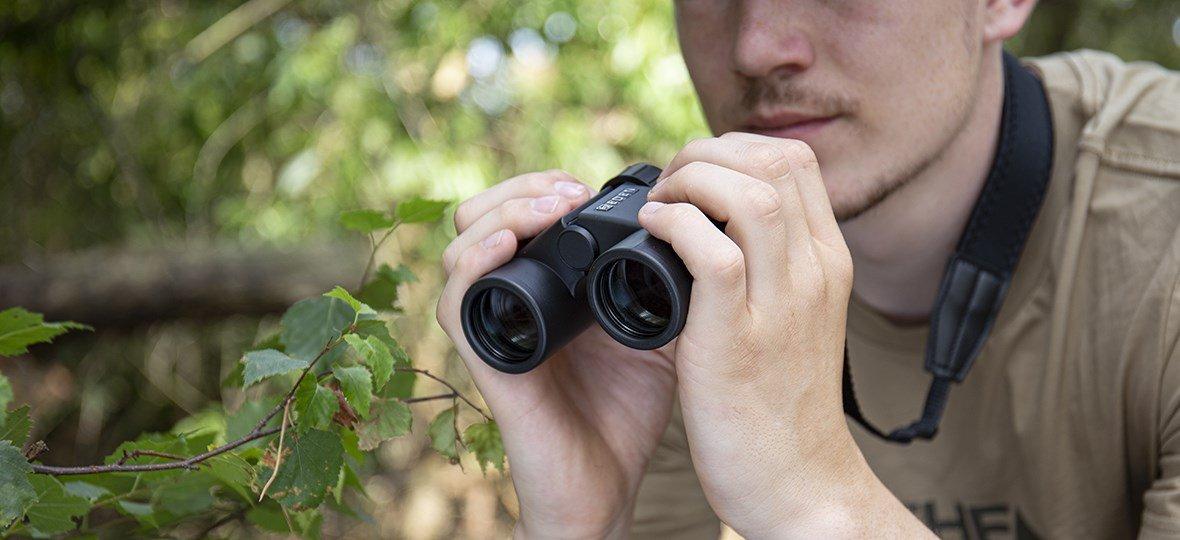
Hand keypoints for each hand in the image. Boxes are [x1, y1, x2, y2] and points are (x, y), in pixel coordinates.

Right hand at [436, 170, 677, 538]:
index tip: (590, 187)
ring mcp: (493, 328)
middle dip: (523, 189)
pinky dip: (476, 264)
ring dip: (504, 213)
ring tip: (554, 208)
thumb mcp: (656, 331)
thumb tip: (693, 228)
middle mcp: (508, 300)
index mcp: (543, 286)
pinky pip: (457, 303)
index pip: (517, 212)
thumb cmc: (626, 413)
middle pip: (481, 216)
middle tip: (571, 192)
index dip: (544, 186)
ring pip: (461, 246)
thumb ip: (659, 284)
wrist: (607, 485)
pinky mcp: (485, 361)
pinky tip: (511, 244)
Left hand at [640, 133, 928, 536]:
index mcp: (828, 263)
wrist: (798, 484)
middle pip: (775, 161)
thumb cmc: (781, 404)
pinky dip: (675, 227)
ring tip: (659, 206)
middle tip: (667, 185)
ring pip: (750, 195)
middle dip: (707, 153)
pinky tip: (651, 233)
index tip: (693, 175)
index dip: (735, 148)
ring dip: (690, 182)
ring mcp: (782, 305)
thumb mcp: (793, 319)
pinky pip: (714, 253)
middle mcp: (815, 273)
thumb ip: (770, 268)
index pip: (796, 161)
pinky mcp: (740, 341)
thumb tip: (717, 224)